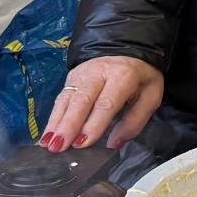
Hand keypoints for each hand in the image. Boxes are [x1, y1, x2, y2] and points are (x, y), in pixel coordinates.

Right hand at [43, 55, 164, 150]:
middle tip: (59, 146)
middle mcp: (99, 73)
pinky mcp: (70, 78)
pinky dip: (52, 119)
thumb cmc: (140, 78)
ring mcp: (81, 75)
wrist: (127, 50)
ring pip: (66, 100)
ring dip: (56, 124)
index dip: (94, 123)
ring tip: (49, 144)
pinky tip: (46, 136)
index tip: (83, 143)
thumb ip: (135, 119)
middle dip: (69, 125)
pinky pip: (60, 100)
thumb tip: (114, 143)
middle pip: (81, 100)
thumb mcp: (151, 95)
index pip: (106, 102)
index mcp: (123, 76)